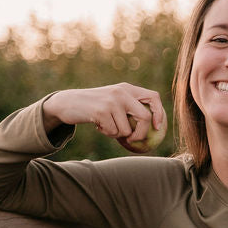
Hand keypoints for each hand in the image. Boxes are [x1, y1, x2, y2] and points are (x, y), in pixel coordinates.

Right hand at [42, 85, 165, 146]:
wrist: (68, 102)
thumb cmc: (94, 106)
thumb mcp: (113, 101)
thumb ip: (129, 108)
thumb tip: (151, 129)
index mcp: (128, 88)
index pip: (153, 97)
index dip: (159, 113)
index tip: (157, 127)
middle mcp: (122, 92)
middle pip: (145, 117)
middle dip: (142, 133)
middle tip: (133, 140)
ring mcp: (112, 101)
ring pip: (127, 129)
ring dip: (117, 134)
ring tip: (106, 127)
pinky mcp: (102, 111)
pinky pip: (113, 132)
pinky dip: (107, 133)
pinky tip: (98, 126)